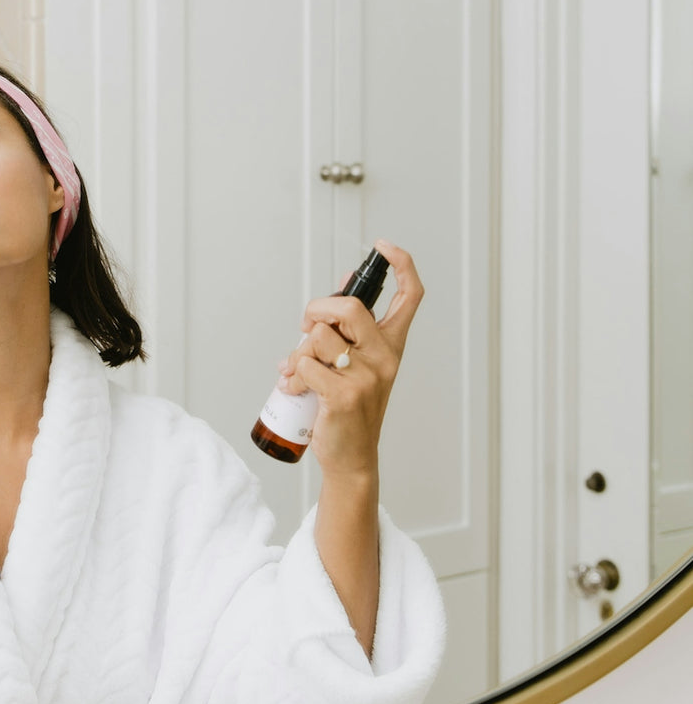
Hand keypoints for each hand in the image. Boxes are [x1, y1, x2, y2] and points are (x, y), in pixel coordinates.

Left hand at [277, 239, 423, 478]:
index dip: (401, 265)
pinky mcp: (343, 394)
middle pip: (349, 306)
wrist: (351, 457)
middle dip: (316, 310)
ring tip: (298, 371)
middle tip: (307, 329)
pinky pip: (305, 364)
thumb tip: (340, 285)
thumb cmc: (349, 408)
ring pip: (319, 336)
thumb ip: (348, 329)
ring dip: (298, 351)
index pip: (410, 296)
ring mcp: (366, 376)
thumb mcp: (357, 364)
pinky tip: (295, 388)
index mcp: (391, 345)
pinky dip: (292, 374)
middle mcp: (384, 357)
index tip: (383, 246)